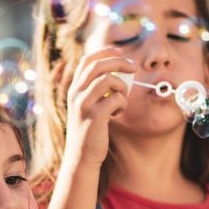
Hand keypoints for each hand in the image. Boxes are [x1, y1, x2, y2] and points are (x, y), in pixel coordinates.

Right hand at [64, 48, 135, 170]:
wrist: (81, 155)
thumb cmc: (90, 129)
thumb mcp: (89, 105)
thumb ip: (97, 88)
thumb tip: (120, 70)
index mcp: (74, 89)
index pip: (88, 60)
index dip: (106, 52)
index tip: (121, 53)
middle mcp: (75, 94)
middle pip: (99, 65)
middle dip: (120, 62)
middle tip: (134, 68)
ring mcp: (83, 105)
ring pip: (108, 80)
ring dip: (122, 87)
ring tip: (121, 100)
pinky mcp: (94, 116)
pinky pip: (116, 98)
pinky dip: (122, 104)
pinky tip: (117, 113)